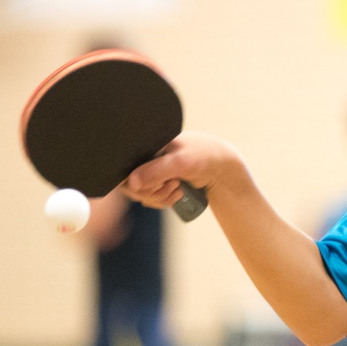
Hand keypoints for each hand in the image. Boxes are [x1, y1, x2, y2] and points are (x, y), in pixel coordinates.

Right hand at [123, 131, 237, 208]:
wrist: (221, 168)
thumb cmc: (203, 157)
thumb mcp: (180, 162)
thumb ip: (156, 170)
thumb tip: (132, 183)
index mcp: (147, 145)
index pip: (125, 167)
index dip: (136, 182)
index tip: (157, 182)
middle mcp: (146, 157)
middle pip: (131, 185)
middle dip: (152, 191)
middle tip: (171, 185)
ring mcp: (152, 171)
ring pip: (141, 194)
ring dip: (159, 197)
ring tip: (177, 187)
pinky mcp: (159, 182)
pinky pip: (151, 198)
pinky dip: (163, 200)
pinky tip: (177, 193)